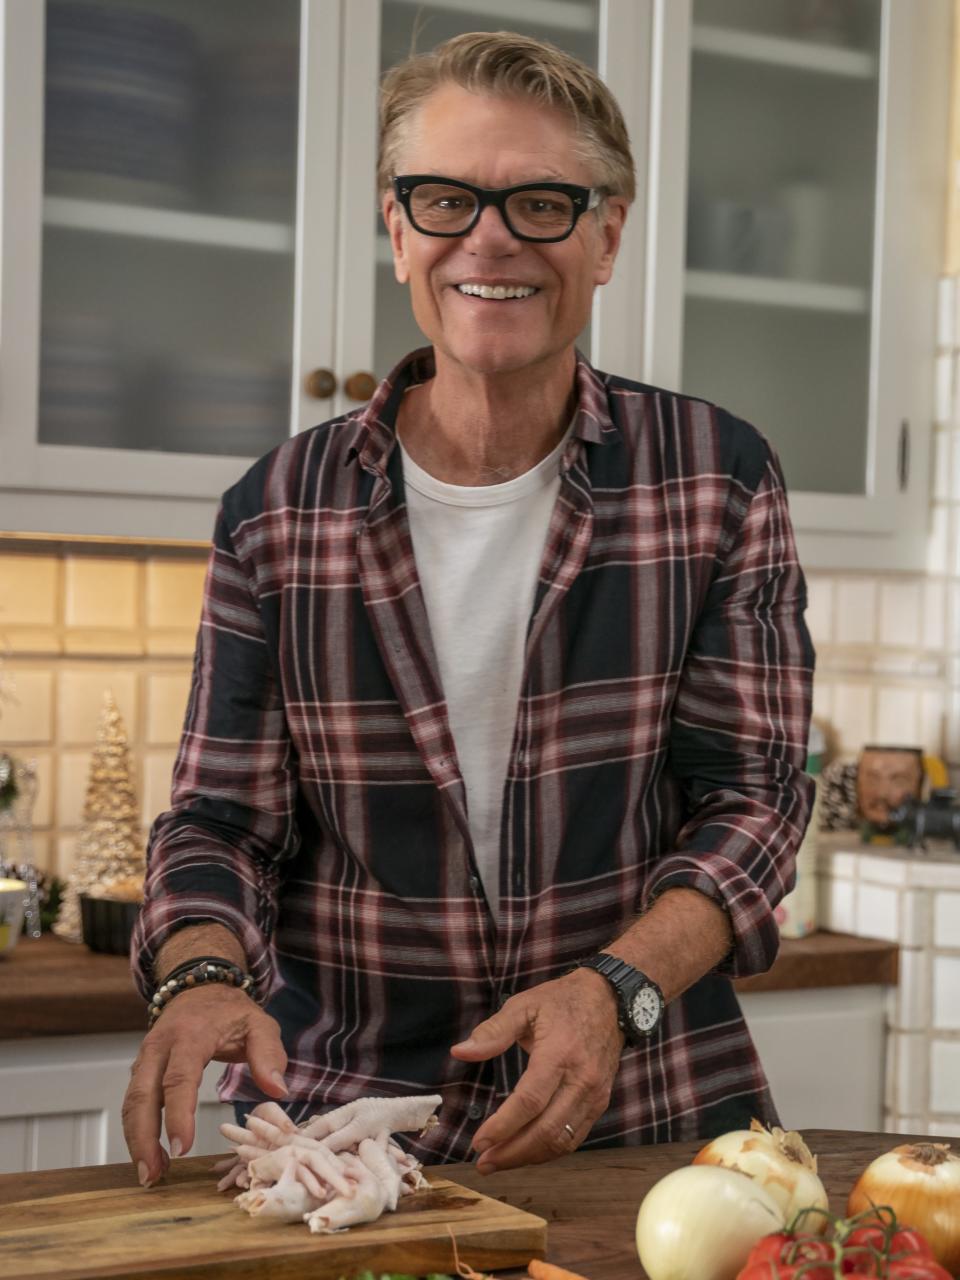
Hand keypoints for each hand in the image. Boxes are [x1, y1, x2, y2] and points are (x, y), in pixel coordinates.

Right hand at [121, 985, 287, 1186]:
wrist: (199, 987)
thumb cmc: (230, 1011)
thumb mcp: (259, 1023)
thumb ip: (269, 1054)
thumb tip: (278, 1091)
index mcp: (190, 1035)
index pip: (179, 1078)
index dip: (178, 1115)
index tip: (182, 1149)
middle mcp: (160, 1046)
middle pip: (141, 1095)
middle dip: (143, 1139)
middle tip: (152, 1176)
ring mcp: (145, 1057)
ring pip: (131, 1102)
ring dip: (136, 1140)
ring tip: (150, 1176)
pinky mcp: (140, 1068)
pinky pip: (133, 1102)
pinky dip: (137, 1130)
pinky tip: (151, 1156)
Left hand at [450, 968, 623, 1172]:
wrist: (610, 999)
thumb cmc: (561, 1001)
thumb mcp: (524, 1005)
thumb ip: (493, 1031)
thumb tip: (460, 1052)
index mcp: (559, 1054)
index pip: (530, 1102)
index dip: (503, 1127)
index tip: (478, 1142)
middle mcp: (581, 1080)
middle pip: (546, 1130)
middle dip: (512, 1153)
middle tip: (484, 1163)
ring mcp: (594, 1094)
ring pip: (562, 1141)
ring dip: (529, 1157)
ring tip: (499, 1162)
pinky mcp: (601, 1102)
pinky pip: (575, 1136)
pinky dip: (549, 1150)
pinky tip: (527, 1151)